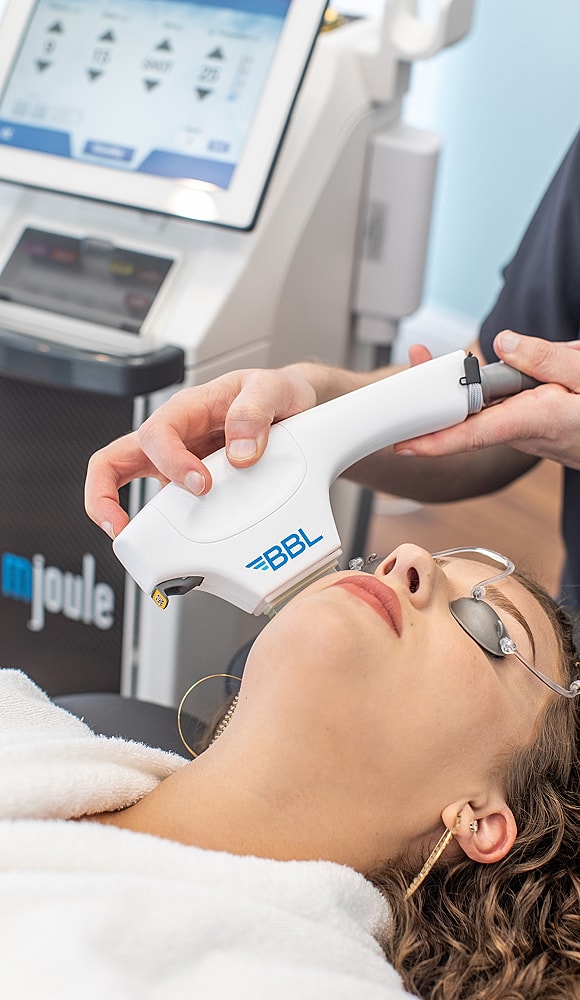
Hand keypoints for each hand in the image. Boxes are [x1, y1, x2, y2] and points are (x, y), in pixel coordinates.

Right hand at [85, 366, 319, 538]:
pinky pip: (166, 507)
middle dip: (103, 495)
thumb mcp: (271, 388)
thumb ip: (254, 414)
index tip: (201, 483)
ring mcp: (179, 463)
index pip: (156, 433)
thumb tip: (240, 453)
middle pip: (113, 460)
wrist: (293, 405)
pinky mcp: (191, 486)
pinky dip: (165, 530)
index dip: (170, 460)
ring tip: (143, 549)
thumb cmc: (275, 393)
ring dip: (129, 518)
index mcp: (187, 409)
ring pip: (131, 487)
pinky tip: (179, 547)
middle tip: (119, 528)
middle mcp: (175, 437)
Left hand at [393, 333, 579, 468]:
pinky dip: (481, 388)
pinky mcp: (526, 420)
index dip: (435, 442)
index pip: (475, 434)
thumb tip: (503, 342)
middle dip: (433, 396)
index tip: (404, 445)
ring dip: (457, 388)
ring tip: (426, 360)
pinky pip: (496, 405)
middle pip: (467, 416)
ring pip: (481, 408)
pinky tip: (473, 366)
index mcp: (536, 421)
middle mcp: (523, 431)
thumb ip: (547, 357)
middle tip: (410, 364)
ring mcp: (523, 428)